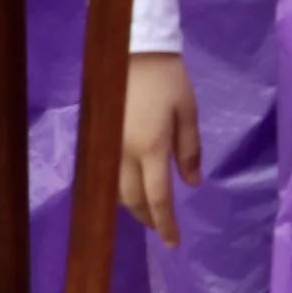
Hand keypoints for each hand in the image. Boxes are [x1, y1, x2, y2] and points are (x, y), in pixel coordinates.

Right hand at [120, 51, 202, 244]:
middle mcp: (124, 153)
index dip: (166, 224)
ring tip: (151, 210)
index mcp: (151, 147)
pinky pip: (108, 175)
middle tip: (163, 228)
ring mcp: (108, 146)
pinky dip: (120, 189)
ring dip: (134, 205)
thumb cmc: (168, 79)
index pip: (158, 198)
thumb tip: (192, 183)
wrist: (133, 50)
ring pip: (117, 191)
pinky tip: (133, 187)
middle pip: (133, 200)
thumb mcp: (189, 111)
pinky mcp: (99, 138)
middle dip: (148, 219)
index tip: (174, 242)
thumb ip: (189, 149)